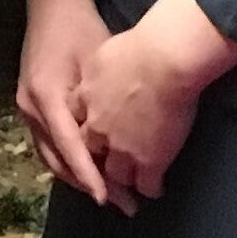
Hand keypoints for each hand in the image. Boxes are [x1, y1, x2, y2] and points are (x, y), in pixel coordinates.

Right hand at [16, 0, 115, 206]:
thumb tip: (128, 138)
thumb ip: (104, 102)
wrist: (52, 4)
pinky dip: (69, 161)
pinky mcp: (30, 106)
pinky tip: (91, 170)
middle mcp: (31, 107)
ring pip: (51, 156)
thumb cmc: (80, 29)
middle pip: (58, 159)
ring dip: (78, 177)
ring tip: (111, 193)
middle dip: (88, 185)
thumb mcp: (97, 63)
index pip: (70, 147)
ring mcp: (26, 108)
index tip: (109, 198)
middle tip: (122, 203)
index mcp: (46, 96)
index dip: (90, 175)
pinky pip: (49, 143)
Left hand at [72, 24, 200, 209]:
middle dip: (95, 168)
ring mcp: (121, 147)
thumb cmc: (137, 45)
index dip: (80, 136)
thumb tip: (103, 74)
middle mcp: (96, 127)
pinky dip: (150, 189)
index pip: (72, 126)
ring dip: (121, 184)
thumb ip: (97, 71)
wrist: (164, 57)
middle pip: (89, 154)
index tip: (86, 144)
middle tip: (103, 179)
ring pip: (115, 175)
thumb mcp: (102, 53)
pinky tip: (155, 190)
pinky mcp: (149, 161)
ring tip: (129, 192)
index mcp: (83, 98)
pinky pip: (147, 185)